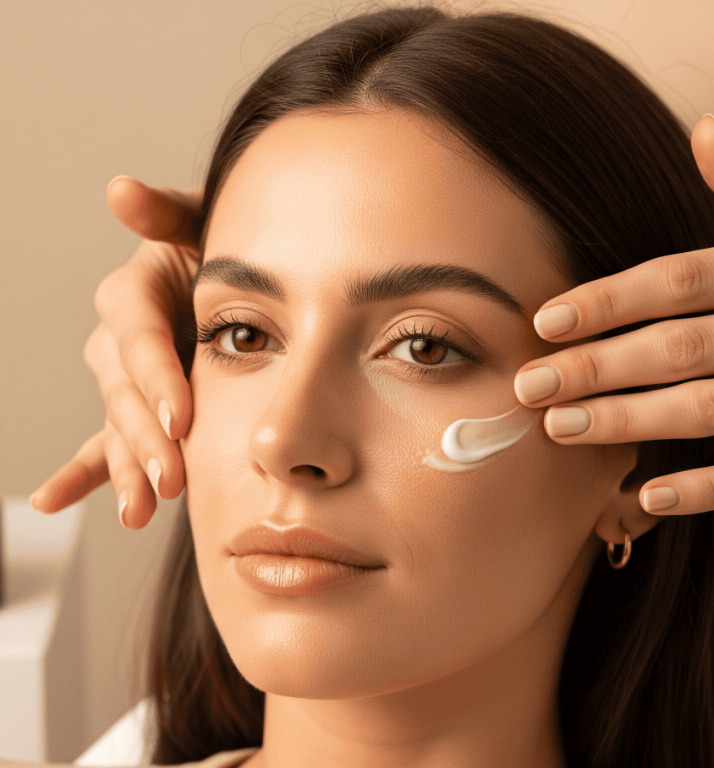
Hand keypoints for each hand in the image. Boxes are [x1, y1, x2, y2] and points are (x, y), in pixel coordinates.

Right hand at [30, 178, 202, 527]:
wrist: (235, 279)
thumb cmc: (225, 246)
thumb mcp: (204, 222)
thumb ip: (166, 214)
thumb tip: (120, 191)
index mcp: (137, 293)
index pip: (138, 337)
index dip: (155, 376)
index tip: (179, 418)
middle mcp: (122, 340)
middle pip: (124, 391)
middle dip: (146, 437)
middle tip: (172, 478)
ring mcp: (126, 380)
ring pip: (118, 426)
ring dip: (125, 469)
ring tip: (136, 510)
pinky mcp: (137, 408)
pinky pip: (106, 444)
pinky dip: (86, 473)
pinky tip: (52, 499)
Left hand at [514, 114, 713, 515]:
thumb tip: (703, 130)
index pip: (680, 280)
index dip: (608, 301)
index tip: (543, 322)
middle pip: (681, 348)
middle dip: (598, 368)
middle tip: (529, 386)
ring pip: (712, 409)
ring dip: (631, 423)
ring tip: (561, 427)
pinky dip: (709, 489)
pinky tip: (647, 496)